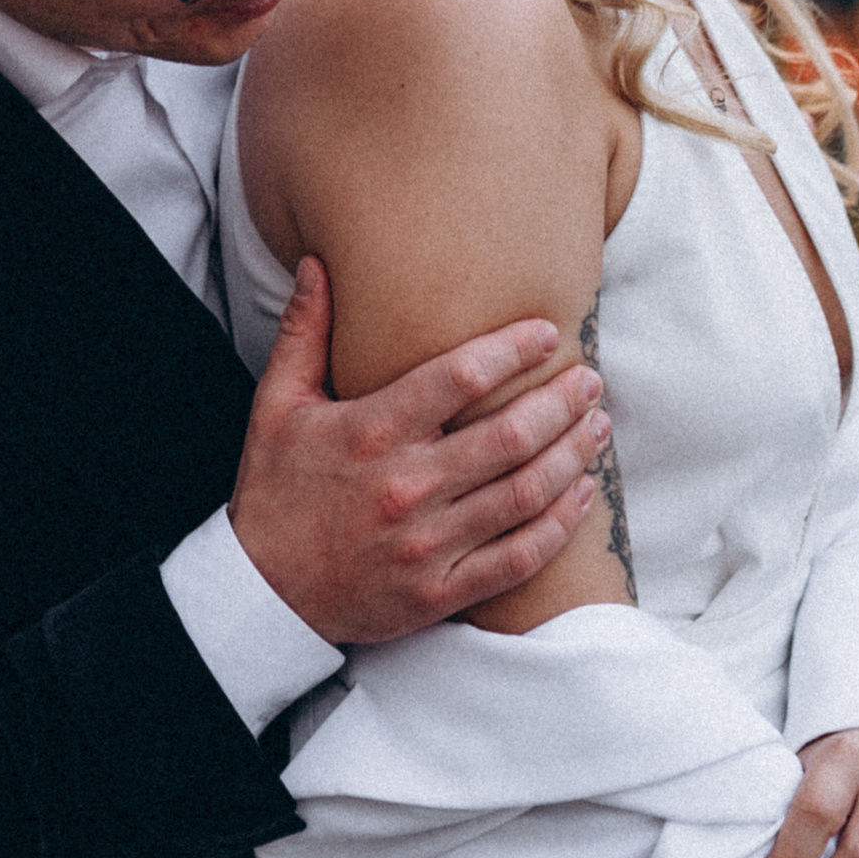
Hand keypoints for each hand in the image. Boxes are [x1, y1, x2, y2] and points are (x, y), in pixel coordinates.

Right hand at [229, 256, 608, 648]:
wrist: (260, 595)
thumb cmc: (274, 492)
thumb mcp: (275, 407)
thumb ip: (304, 333)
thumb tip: (320, 263)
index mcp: (370, 434)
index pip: (458, 378)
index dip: (511, 348)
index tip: (546, 330)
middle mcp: (405, 488)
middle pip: (508, 436)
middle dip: (560, 403)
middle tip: (590, 379)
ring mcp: (426, 546)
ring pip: (524, 494)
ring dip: (573, 455)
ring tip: (598, 425)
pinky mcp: (440, 592)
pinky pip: (517, 559)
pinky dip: (559, 525)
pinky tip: (582, 494)